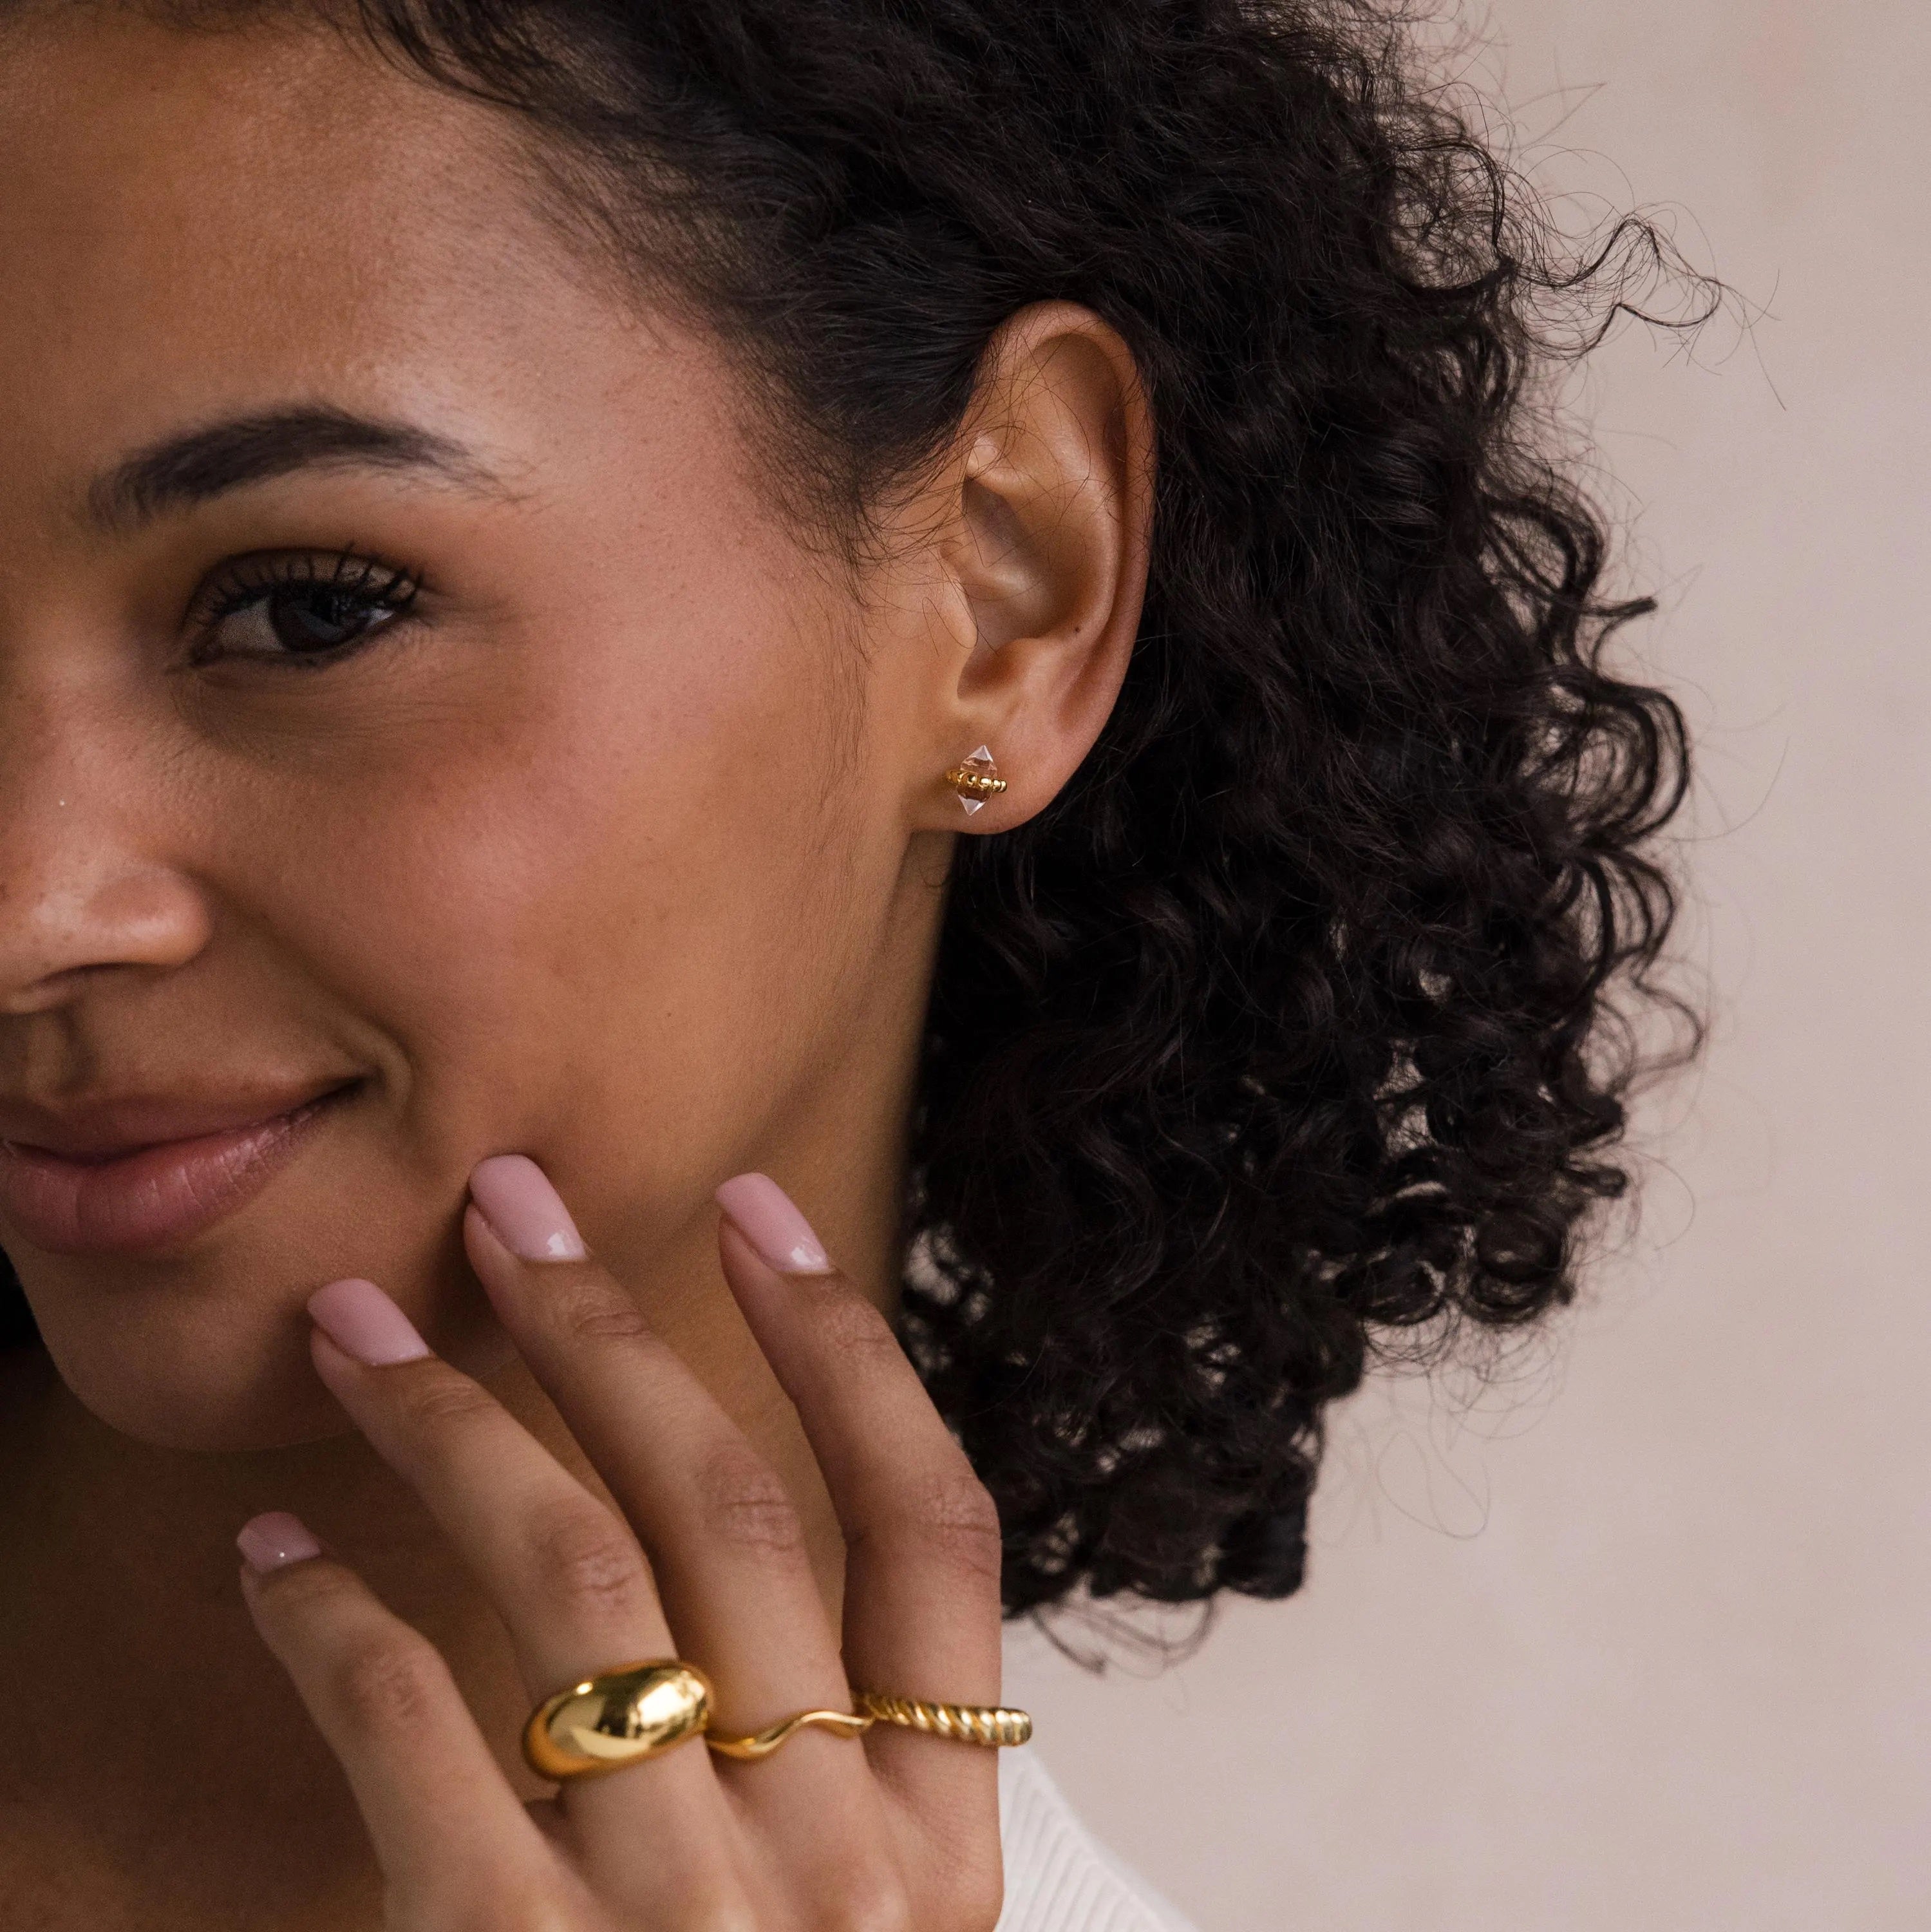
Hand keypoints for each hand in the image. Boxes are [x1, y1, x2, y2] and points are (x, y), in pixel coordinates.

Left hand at [237, 1160, 1008, 1928]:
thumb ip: (834, 1766)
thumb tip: (733, 1551)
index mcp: (942, 1832)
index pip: (936, 1523)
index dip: (850, 1350)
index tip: (757, 1214)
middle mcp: (841, 1851)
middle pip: (734, 1511)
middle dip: (617, 1331)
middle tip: (513, 1206)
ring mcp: (696, 1919)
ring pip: (580, 1589)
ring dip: (455, 1427)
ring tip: (361, 1333)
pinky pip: (426, 1758)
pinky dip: (340, 1635)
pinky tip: (275, 1565)